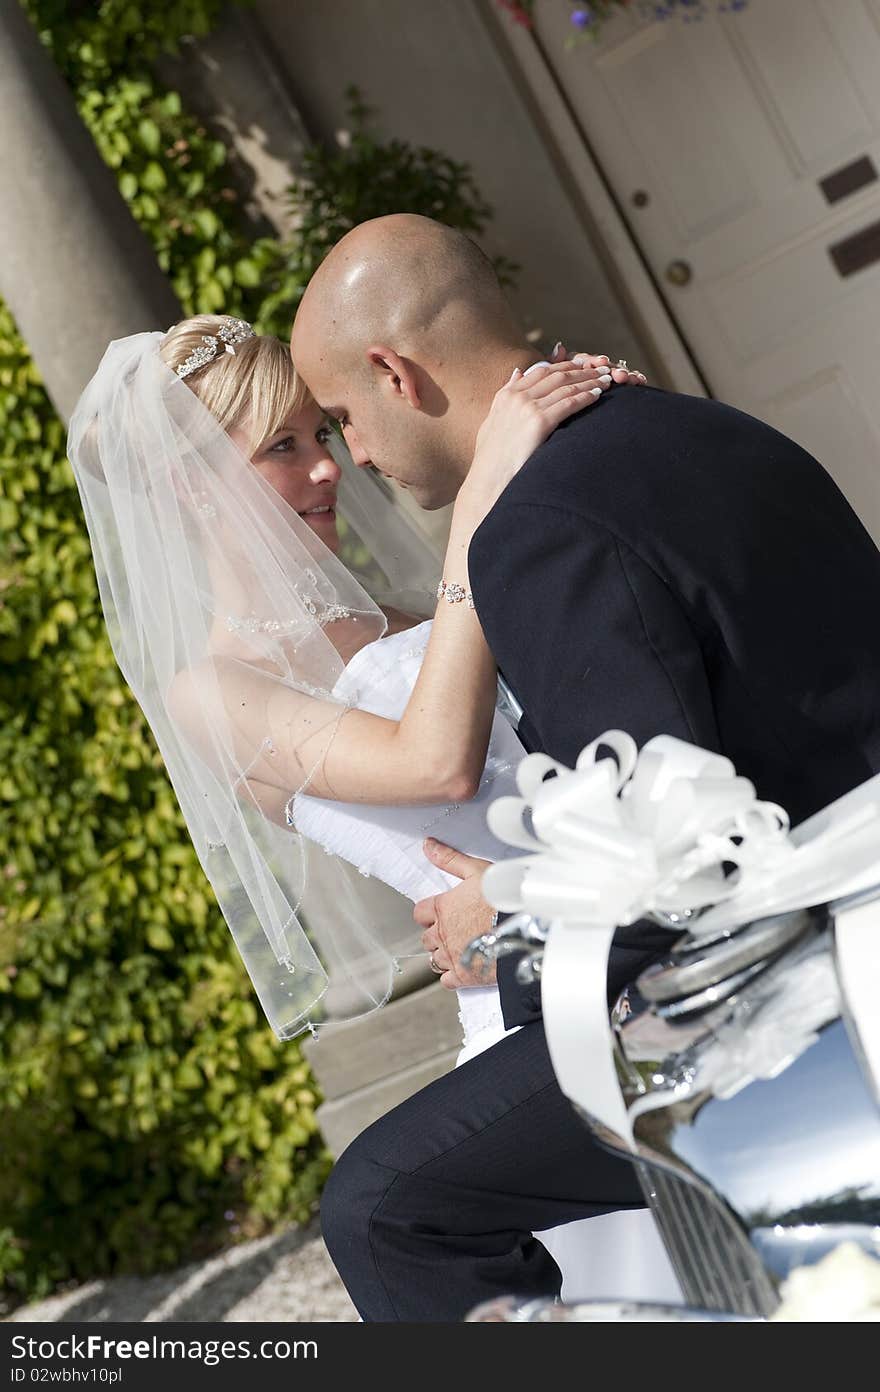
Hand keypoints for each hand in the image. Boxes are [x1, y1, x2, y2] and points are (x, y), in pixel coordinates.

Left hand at [413, 839, 496, 987]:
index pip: (420, 913)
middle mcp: (442, 933)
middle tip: (455, 931)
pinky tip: (464, 967)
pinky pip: (446, 980)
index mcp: (442, 908)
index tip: (442, 912)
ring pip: (434, 959)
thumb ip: (450, 859)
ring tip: (461, 948)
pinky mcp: (463, 976)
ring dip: (444, 954)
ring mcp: (451, 956)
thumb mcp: (476, 870)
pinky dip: (452, 976)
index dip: (430, 913)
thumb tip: (428, 845)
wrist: (527, 928)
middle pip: (427, 937)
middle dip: (438, 934)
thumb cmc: (504, 898)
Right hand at [466, 358, 608, 510]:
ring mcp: (528, 408)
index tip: (581, 365)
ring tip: (606, 380)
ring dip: (589, 381)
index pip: (542, 371)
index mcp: (507, 394)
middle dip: (582, 370)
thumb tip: (517, 372)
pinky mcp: (539, 422)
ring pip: (566, 387)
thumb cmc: (491, 457)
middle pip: (557, 375)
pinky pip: (568, 403)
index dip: (565, 365)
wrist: (489, 480)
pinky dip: (585, 397)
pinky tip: (598, 396)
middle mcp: (517, 397)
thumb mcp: (492, 419)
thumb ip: (505, 394)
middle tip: (601, 369)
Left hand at [551, 341, 646, 386]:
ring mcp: (600, 377)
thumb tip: (560, 347)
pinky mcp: (608, 387)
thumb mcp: (546, 376)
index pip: (586, 360)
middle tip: (622, 376)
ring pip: (615, 372)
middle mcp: (589, 368)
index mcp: (573, 365)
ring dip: (626, 374)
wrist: (548, 403)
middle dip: (614, 370)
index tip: (602, 362)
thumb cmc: (546, 391)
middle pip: (604, 366)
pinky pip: (622, 381)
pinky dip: (632, 379)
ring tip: (636, 379)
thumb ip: (553, 363)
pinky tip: (641, 380)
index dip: (594, 361)